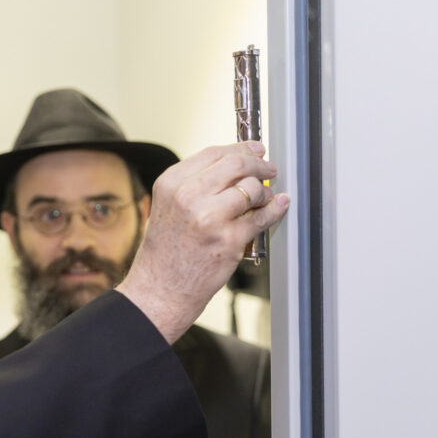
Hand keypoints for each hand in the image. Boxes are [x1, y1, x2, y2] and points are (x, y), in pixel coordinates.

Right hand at [116, 141, 289, 342]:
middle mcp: (188, 196)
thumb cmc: (165, 252)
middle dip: (259, 164)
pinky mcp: (229, 240)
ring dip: (264, 192)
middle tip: (268, 169)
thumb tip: (233, 166)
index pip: (214, 153)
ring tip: (263, 198)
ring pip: (252, 188)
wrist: (159, 289)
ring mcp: (210, 218)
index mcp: (171, 184)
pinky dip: (274, 210)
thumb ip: (195, 185)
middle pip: (236, 164)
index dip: (240, 148)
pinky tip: (277, 206)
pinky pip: (262, 217)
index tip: (253, 150)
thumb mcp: (168, 207)